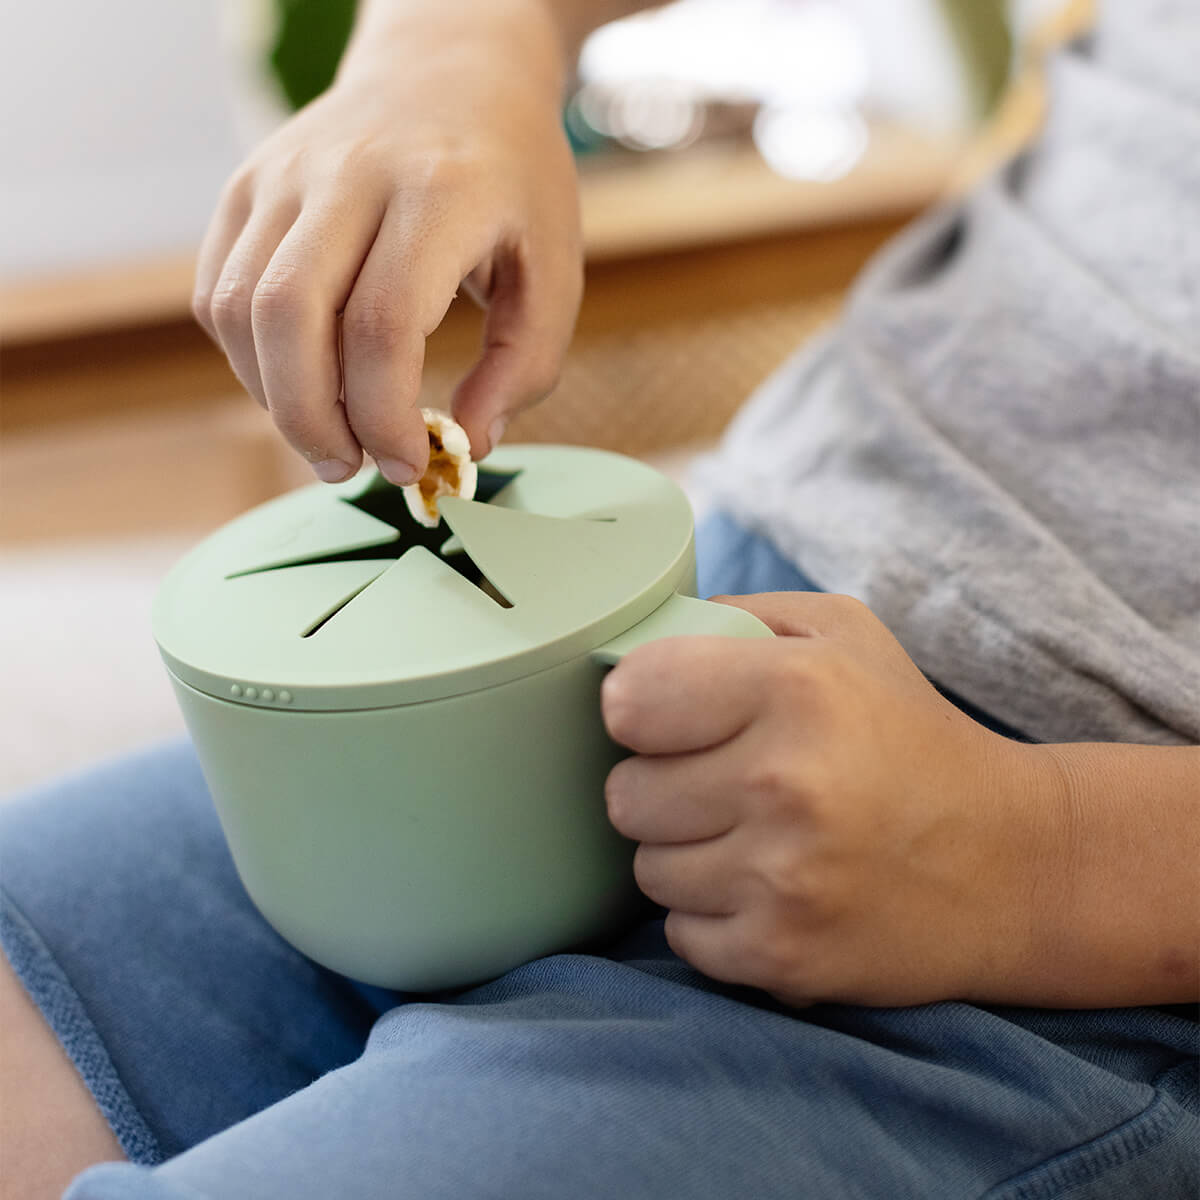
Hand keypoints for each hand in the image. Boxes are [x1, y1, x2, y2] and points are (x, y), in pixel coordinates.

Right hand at [193, 0, 581, 483]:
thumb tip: (464, 444)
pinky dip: (248, 358)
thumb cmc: (512, 183)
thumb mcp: (553, 273)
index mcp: (438, 193)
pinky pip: (218, 292)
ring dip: (275, 397)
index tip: (409, 461)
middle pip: (291, 317)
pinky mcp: (246, 186)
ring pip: (240, 309)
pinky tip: (298, 381)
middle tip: (349, 467)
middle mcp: (348, 173)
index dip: (386, 416)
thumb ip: (522, 367)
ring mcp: (284, 174)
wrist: (452, 71)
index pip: (383, 325)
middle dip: (312, 420)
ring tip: (328, 434)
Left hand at [601, 592, 1053, 1007]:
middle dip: (663, 786)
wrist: (1015, 866)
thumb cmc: (910, 735)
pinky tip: (770, 890)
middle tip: (728, 783)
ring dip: (687, 854)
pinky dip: (713, 916)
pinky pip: (679, 935)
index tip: (673, 718)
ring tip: (756, 838)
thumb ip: (734, 616)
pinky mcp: (783, 957)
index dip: (641, 709)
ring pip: (646, 869)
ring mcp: (783, 880)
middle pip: (625, 794)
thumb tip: (636, 641)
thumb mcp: (842, 632)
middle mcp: (785, 783)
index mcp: (795, 688)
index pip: (626, 700)